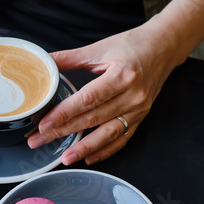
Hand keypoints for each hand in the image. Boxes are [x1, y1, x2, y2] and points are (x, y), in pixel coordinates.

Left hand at [27, 25, 180, 164]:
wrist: (163, 48)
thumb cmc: (132, 45)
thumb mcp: (100, 48)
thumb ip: (69, 58)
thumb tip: (43, 62)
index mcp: (121, 75)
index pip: (88, 99)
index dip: (64, 113)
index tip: (44, 124)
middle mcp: (132, 95)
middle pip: (93, 118)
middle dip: (64, 131)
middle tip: (40, 140)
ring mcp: (139, 109)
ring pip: (108, 133)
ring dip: (85, 148)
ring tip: (65, 158)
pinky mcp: (141, 117)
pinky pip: (122, 138)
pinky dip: (105, 150)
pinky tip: (89, 158)